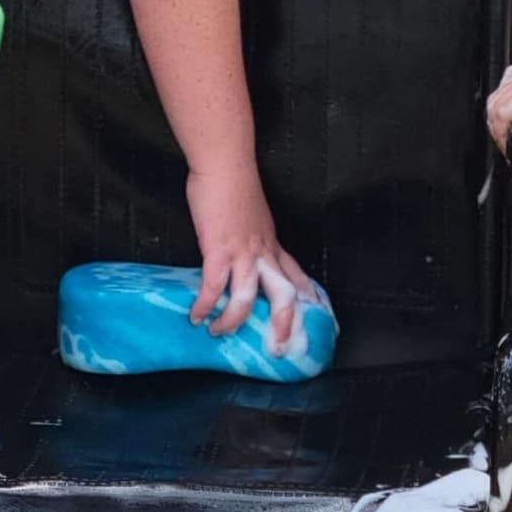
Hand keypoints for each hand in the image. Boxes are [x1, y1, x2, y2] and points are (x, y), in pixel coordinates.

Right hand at [184, 165, 316, 352]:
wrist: (225, 163)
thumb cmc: (234, 182)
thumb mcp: (252, 214)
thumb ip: (251, 233)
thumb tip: (242, 245)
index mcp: (271, 242)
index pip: (297, 274)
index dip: (306, 297)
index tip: (316, 315)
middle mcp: (263, 251)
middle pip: (285, 295)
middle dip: (285, 325)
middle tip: (279, 349)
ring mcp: (242, 252)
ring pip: (249, 298)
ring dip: (233, 320)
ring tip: (218, 331)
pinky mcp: (218, 249)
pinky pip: (215, 287)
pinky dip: (206, 305)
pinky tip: (195, 315)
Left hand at [485, 62, 511, 151]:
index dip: (504, 101)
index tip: (505, 123)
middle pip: (501, 90)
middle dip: (497, 116)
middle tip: (503, 138)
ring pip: (497, 102)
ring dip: (497, 127)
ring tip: (505, 145)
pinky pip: (502, 113)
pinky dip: (500, 132)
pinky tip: (508, 145)